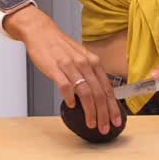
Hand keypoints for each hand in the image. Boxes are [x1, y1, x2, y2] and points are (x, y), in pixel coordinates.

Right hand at [6, 9, 122, 133]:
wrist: (42, 32)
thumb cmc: (60, 46)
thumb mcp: (81, 57)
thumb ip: (90, 74)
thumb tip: (99, 93)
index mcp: (93, 62)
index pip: (107, 88)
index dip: (113, 107)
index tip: (116, 120)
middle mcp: (85, 63)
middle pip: (99, 93)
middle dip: (104, 113)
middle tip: (104, 127)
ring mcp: (70, 66)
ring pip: (85, 92)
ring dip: (90, 111)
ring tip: (91, 123)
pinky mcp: (55, 68)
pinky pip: (66, 86)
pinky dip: (70, 98)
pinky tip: (71, 105)